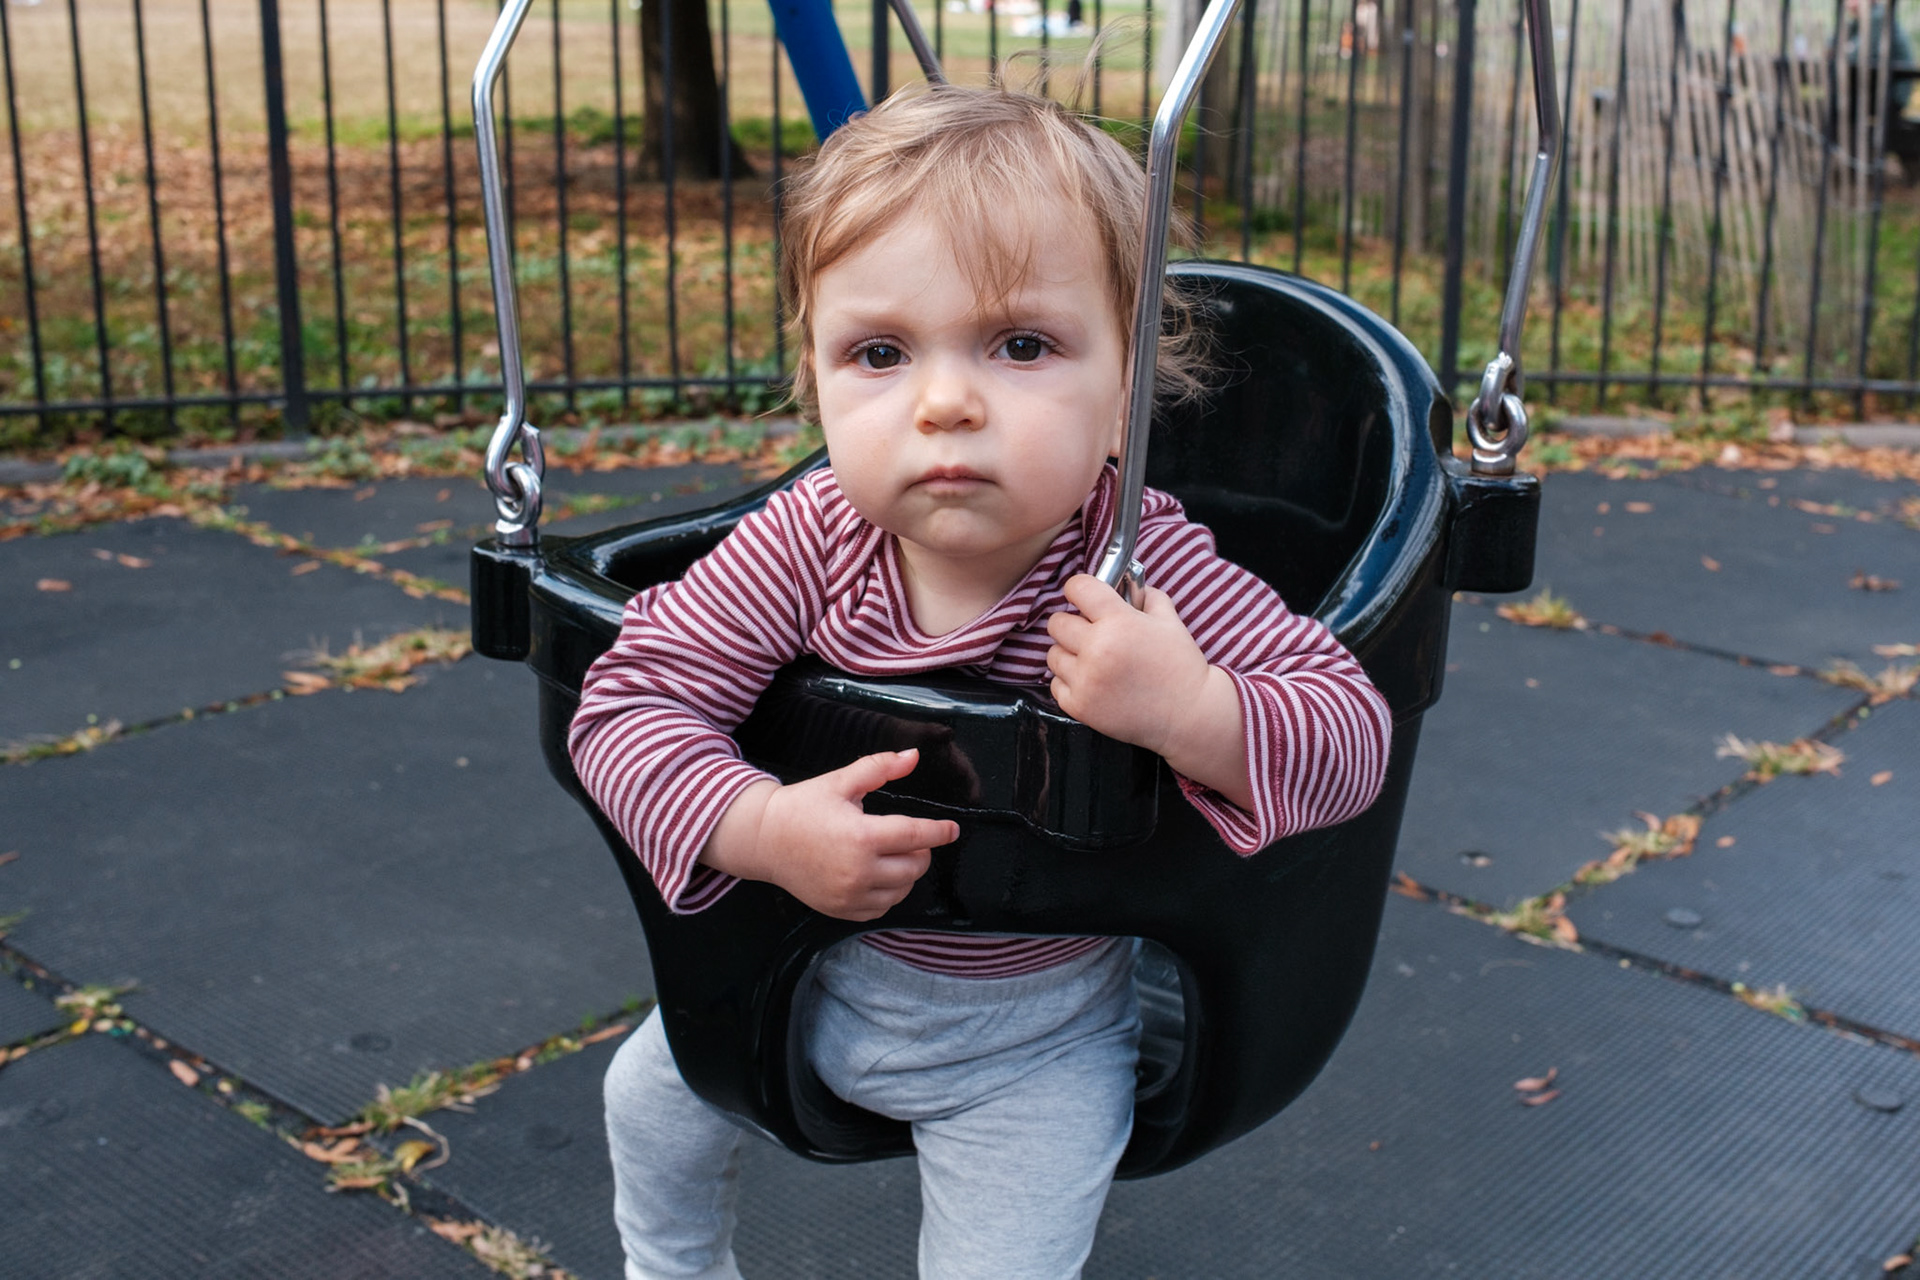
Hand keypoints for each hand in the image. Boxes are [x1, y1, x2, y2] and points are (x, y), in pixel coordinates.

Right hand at [702, 749, 958, 920]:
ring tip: (893, 855)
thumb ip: (879, 768)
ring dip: (907, 873)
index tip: (952, 829)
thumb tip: (913, 756)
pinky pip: (881, 908)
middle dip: (921, 851)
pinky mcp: (841, 909)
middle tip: (909, 838)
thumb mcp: (841, 781)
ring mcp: (849, 894)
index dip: (939, 832)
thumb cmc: (803, 806)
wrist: (764, 839)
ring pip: (901, 890)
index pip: (916, 836)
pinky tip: (878, 874)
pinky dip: (888, 893)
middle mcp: (858, 871)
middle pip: (914, 867)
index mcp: (861, 836)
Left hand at [1045, 574, 1212, 756]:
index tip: (1084, 596)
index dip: (1080, 589)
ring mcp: (1086, 680)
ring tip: (1093, 660)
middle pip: (1057, 622)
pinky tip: (1092, 681)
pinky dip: (1070, 682)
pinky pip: (1055, 684)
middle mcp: (1097, 649)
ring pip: (1053, 654)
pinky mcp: (1079, 706)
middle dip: (1072, 623)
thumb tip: (1126, 582)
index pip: (1077, 587)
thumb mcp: (1170, 621)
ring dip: (1069, 653)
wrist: (1189, 715)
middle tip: (1091, 632)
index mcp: (1119, 622)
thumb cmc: (1181, 666)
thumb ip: (1146, 595)